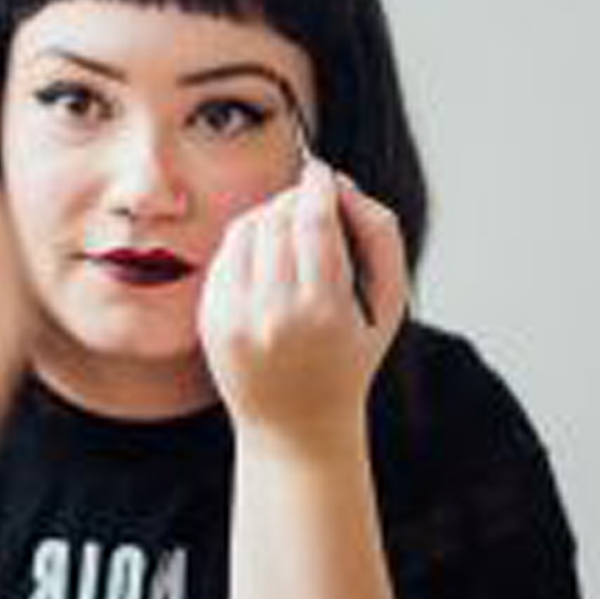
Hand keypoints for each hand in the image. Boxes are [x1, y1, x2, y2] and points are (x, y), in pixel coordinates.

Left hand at [198, 158, 408, 450]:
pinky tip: (267, 253)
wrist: (295, 426)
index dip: (319, 186)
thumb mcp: (388, 307)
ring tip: (291, 224)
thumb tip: (343, 185)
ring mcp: (236, 319)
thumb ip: (380, 237)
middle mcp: (274, 315)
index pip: (315, 222)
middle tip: (312, 201)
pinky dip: (247, 240)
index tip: (322, 171)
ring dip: (270, 213)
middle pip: (279, 220)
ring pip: (247, 230)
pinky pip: (226, 255)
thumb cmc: (349, 360)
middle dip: (297, 198)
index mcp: (323, 311)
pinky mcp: (211, 320)